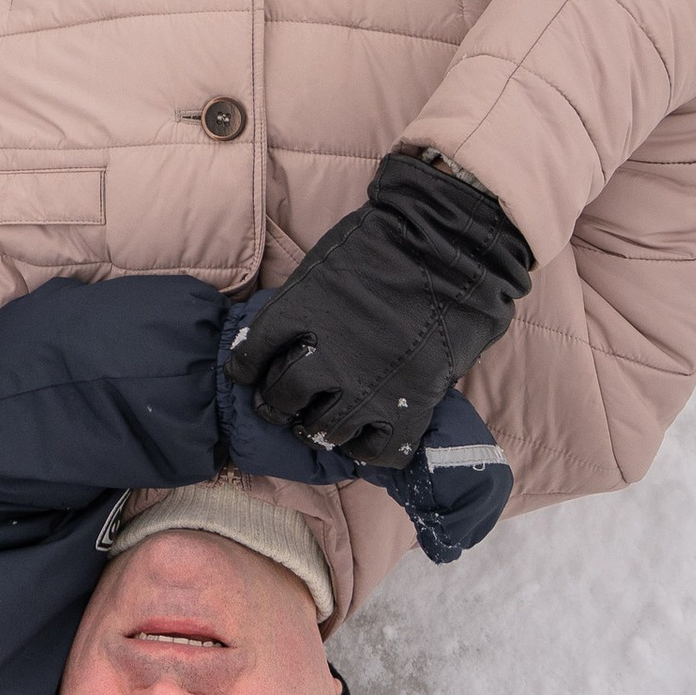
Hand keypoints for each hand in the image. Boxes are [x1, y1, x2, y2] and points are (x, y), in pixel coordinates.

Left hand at [223, 151, 534, 466]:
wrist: (450, 250)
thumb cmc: (384, 243)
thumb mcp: (321, 265)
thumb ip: (298, 304)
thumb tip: (283, 335)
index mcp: (299, 315)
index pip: (251, 357)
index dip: (245, 369)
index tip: (247, 373)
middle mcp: (326, 358)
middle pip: (282, 398)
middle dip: (277, 404)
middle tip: (284, 403)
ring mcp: (367, 386)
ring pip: (324, 429)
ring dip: (317, 427)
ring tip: (322, 422)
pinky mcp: (409, 406)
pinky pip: (376, 451)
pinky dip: (364, 451)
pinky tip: (362, 438)